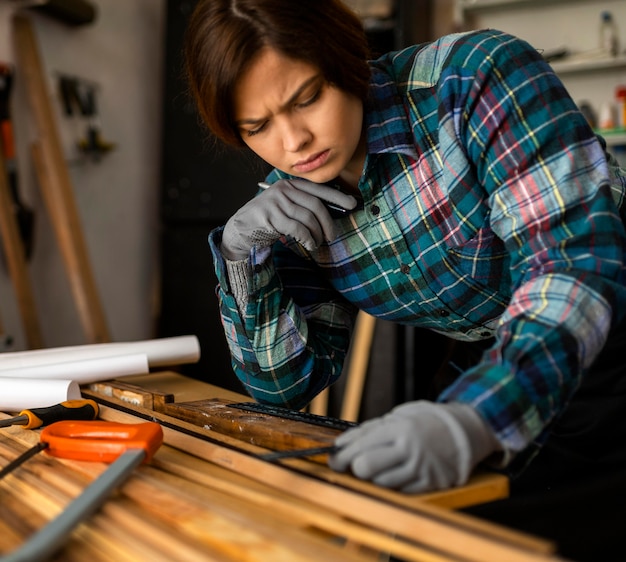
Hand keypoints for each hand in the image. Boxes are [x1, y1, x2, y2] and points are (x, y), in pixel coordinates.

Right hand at [221, 178, 357, 259]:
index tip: (353, 204)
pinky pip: (297, 229)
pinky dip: (307, 239)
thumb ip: (305, 205)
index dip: (337, 197)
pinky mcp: (270, 217)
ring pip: (308, 219)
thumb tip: (332, 214)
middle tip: (332, 236)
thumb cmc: (269, 219)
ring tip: (317, 243)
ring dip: (317, 234)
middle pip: (316, 205)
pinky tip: (309, 245)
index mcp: (290, 185)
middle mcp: (283, 190)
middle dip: (328, 223)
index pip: (319, 189)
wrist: (241, 228)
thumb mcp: (287, 206)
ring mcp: (276, 203)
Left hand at [328, 401, 498, 492]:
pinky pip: (400, 491)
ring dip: (375, 477)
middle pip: (366, 467)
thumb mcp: (398, 416)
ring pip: (381, 482)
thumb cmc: (426, 421)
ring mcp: (420, 468)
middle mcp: (408, 449)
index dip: (341, 455)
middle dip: (355, 467)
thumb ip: (370, 429)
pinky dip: (394, 484)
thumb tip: (342, 443)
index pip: (361, 445)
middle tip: (355, 464)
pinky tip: (398, 472)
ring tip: (382, 465)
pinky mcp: (430, 484)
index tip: (332, 460)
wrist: (465, 431)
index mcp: (399, 429)